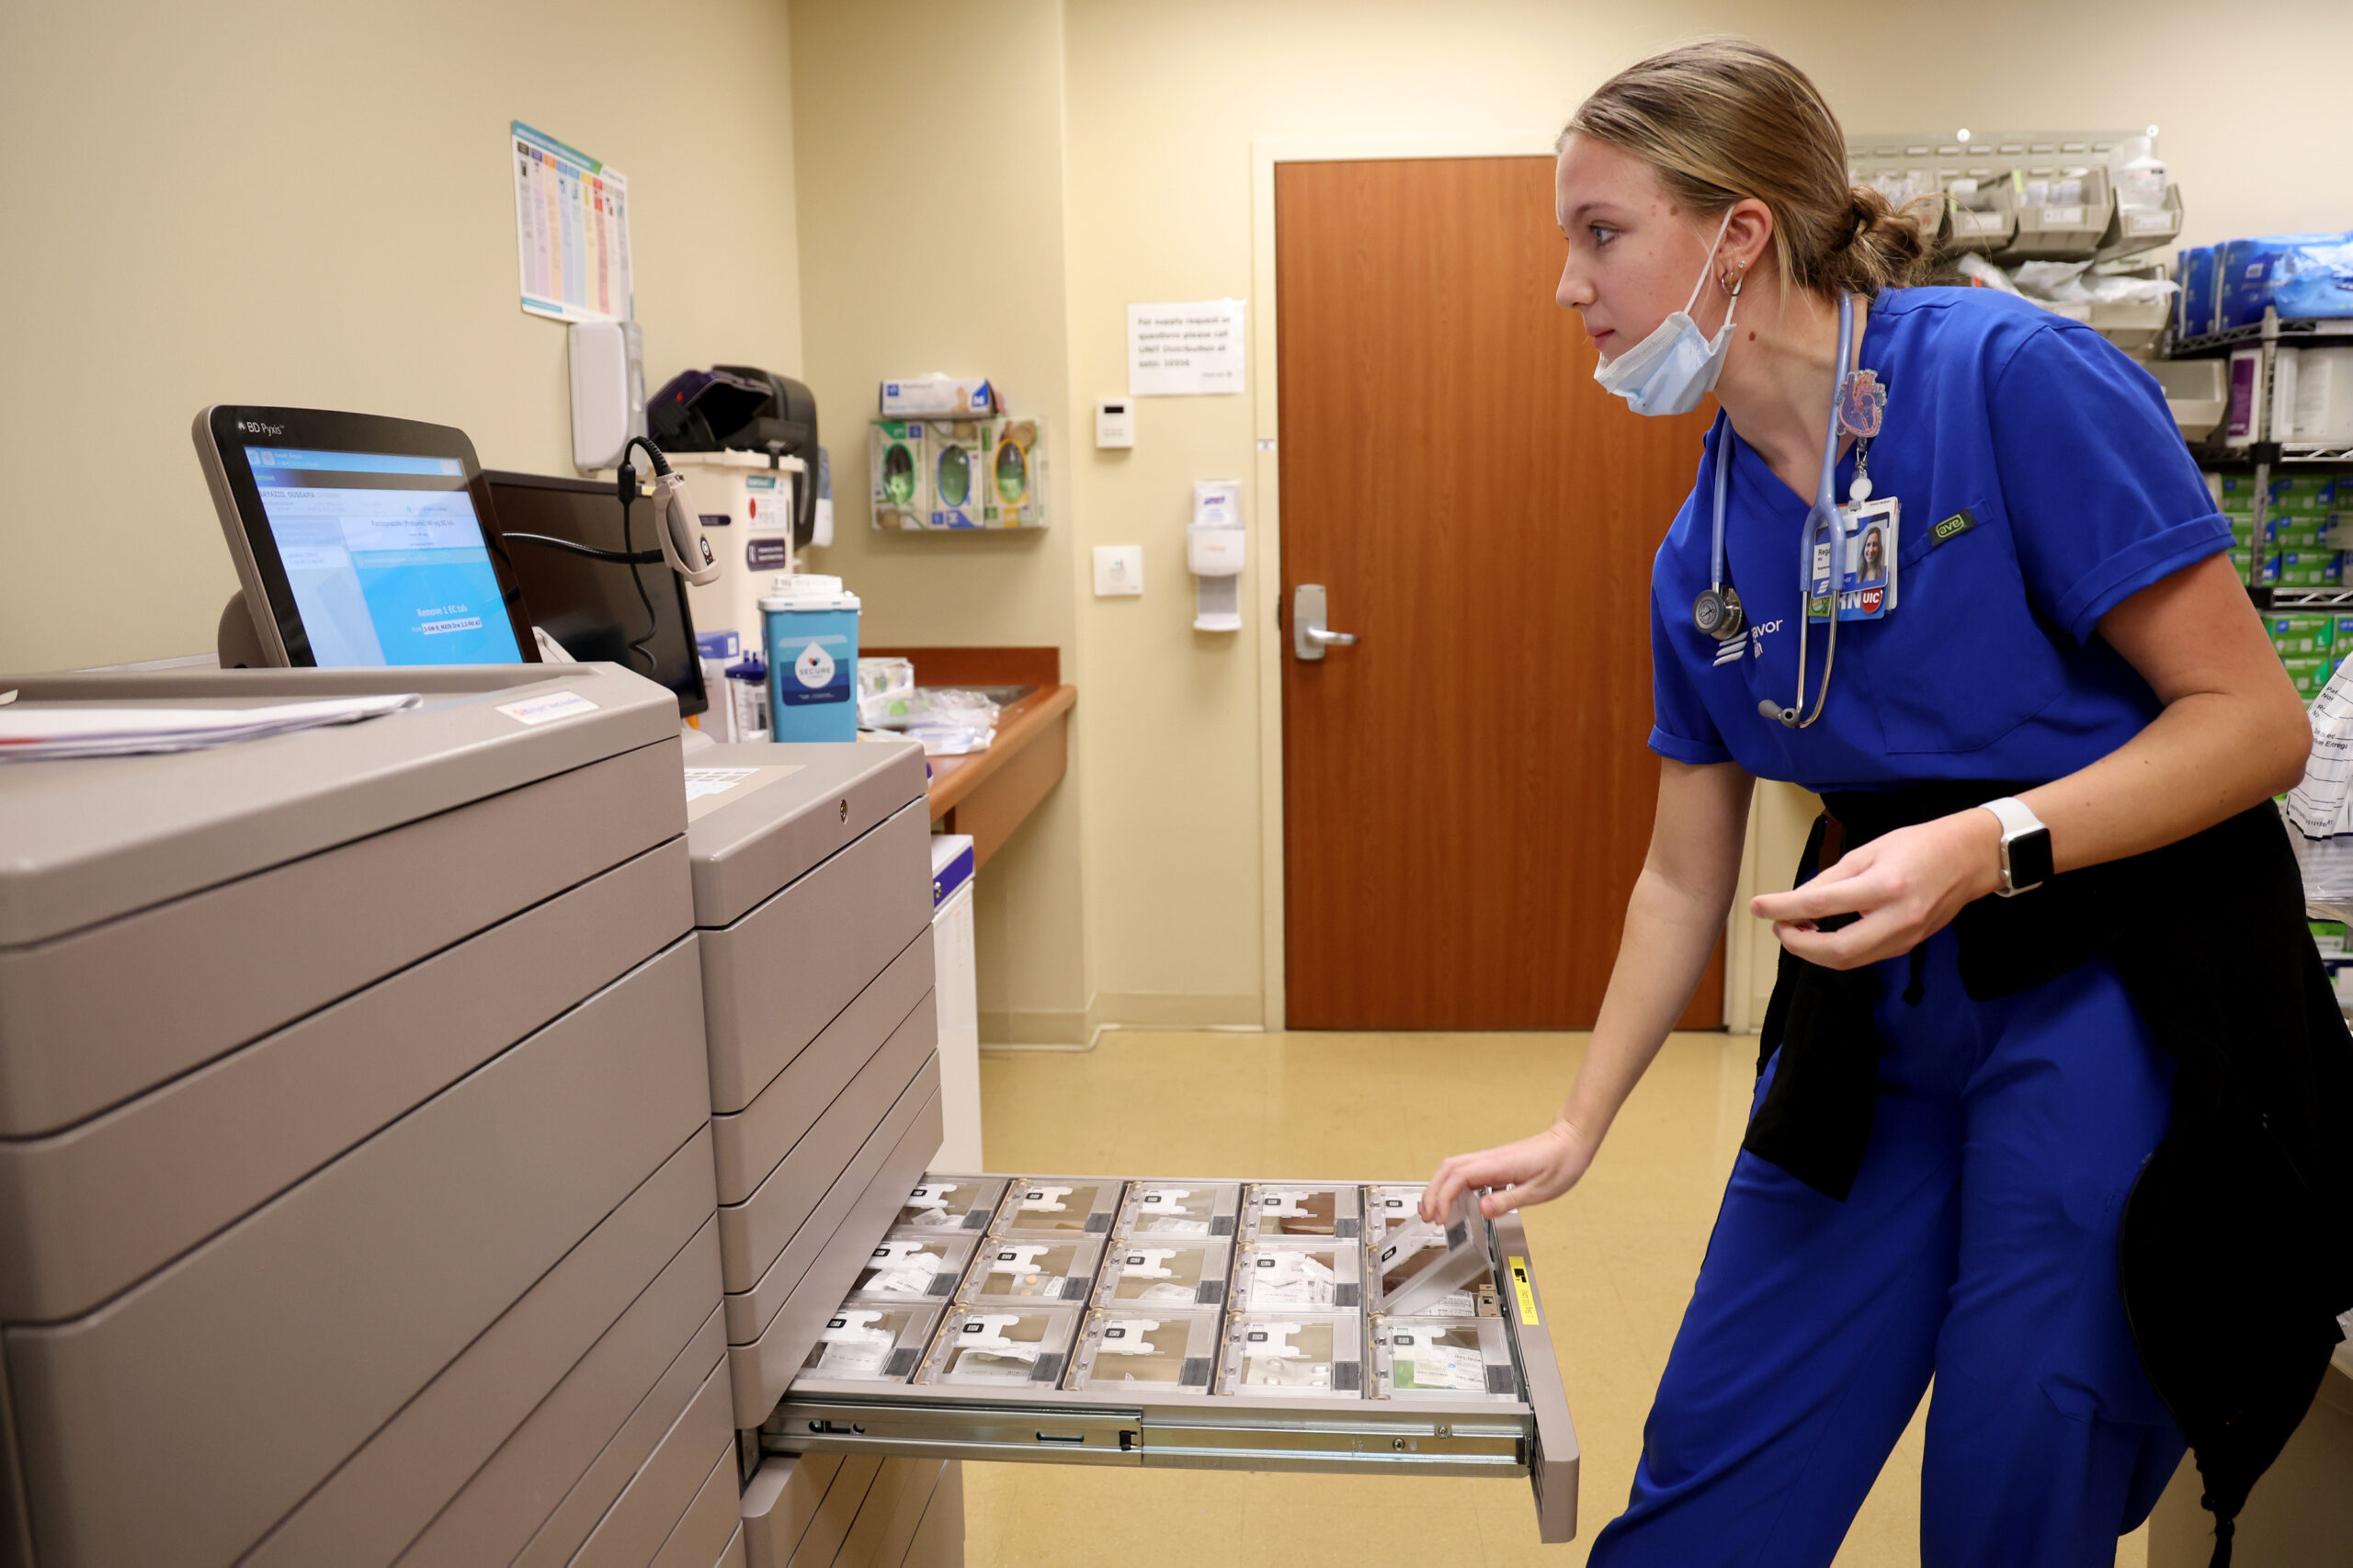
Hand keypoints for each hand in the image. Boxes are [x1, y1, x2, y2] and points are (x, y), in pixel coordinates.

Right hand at [1422, 1119, 1600, 1220]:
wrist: (1570, 1142)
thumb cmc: (1560, 1163)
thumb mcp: (1540, 1190)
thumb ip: (1509, 1200)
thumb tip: (1483, 1209)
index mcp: (1498, 1165)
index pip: (1458, 1178)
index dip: (1444, 1198)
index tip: (1440, 1218)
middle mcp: (1489, 1158)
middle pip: (1447, 1169)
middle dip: (1432, 1193)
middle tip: (1427, 1217)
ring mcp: (1489, 1158)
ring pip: (1452, 1167)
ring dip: (1438, 1187)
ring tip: (1433, 1210)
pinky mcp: (1493, 1162)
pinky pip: (1463, 1169)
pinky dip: (1450, 1183)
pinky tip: (1452, 1198)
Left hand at [1748, 809, 2002, 969]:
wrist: (1970, 859)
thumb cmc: (1919, 846)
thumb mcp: (1869, 850)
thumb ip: (1832, 877)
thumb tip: (1798, 900)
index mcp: (1883, 886)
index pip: (1819, 904)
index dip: (1782, 908)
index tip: (1757, 907)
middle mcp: (1896, 918)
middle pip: (1835, 951)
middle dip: (1798, 945)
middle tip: (1778, 926)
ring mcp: (1905, 937)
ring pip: (1849, 960)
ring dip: (1814, 952)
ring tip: (1796, 929)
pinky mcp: (1908, 945)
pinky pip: (1865, 956)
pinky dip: (1837, 951)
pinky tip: (1823, 933)